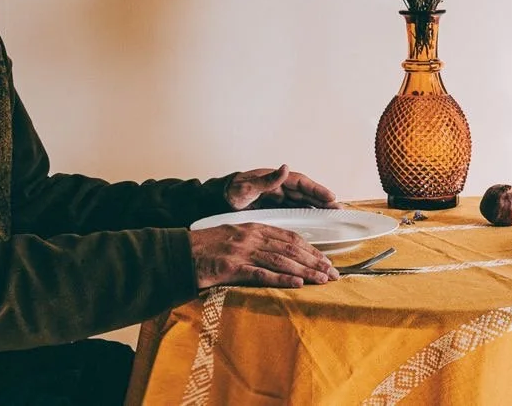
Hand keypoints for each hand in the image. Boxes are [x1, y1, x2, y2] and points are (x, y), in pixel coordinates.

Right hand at [189, 223, 338, 288]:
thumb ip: (256, 242)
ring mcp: (242, 251)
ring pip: (281, 260)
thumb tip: (280, 254)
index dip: (311, 249)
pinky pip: (261, 274)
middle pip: (291, 248)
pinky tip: (297, 284)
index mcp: (254, 227)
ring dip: (306, 271)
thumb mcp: (234, 237)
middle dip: (315, 261)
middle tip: (333, 273)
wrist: (178, 253)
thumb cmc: (206, 248)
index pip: (290, 237)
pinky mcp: (232, 267)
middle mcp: (251, 236)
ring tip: (323, 280)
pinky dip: (282, 279)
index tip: (326, 260)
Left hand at [224, 164, 339, 210]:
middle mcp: (280, 187)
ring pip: (303, 202)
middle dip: (323, 200)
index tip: (331, 196)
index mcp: (275, 179)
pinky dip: (307, 214)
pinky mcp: (275, 207)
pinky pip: (295, 210)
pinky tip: (316, 220)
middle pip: (306, 193)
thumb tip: (286, 168)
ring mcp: (278, 197)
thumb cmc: (231, 191)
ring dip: (318, 207)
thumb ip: (266, 180)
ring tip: (334, 214)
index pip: (301, 183)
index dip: (317, 190)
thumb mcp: (247, 186)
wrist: (218, 200)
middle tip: (339, 208)